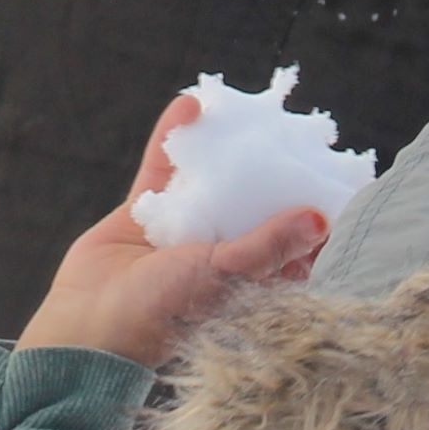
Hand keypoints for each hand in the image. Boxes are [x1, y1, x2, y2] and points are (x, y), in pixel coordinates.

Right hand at [14, 95, 329, 365]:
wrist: (89, 326)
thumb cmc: (165, 314)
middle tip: (296, 131)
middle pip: (255, 203)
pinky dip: (174, 137)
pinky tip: (189, 103)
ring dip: (223, 145)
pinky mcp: (144, 215)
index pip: (295, 245)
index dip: (316, 216)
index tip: (339, 182)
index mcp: (250, 281)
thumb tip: (321, 219)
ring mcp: (182, 232)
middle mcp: (221, 256)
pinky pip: (162, 168)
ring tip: (243, 109)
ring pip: (209, 179)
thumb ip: (270, 245)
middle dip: (273, 171)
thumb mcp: (226, 276)